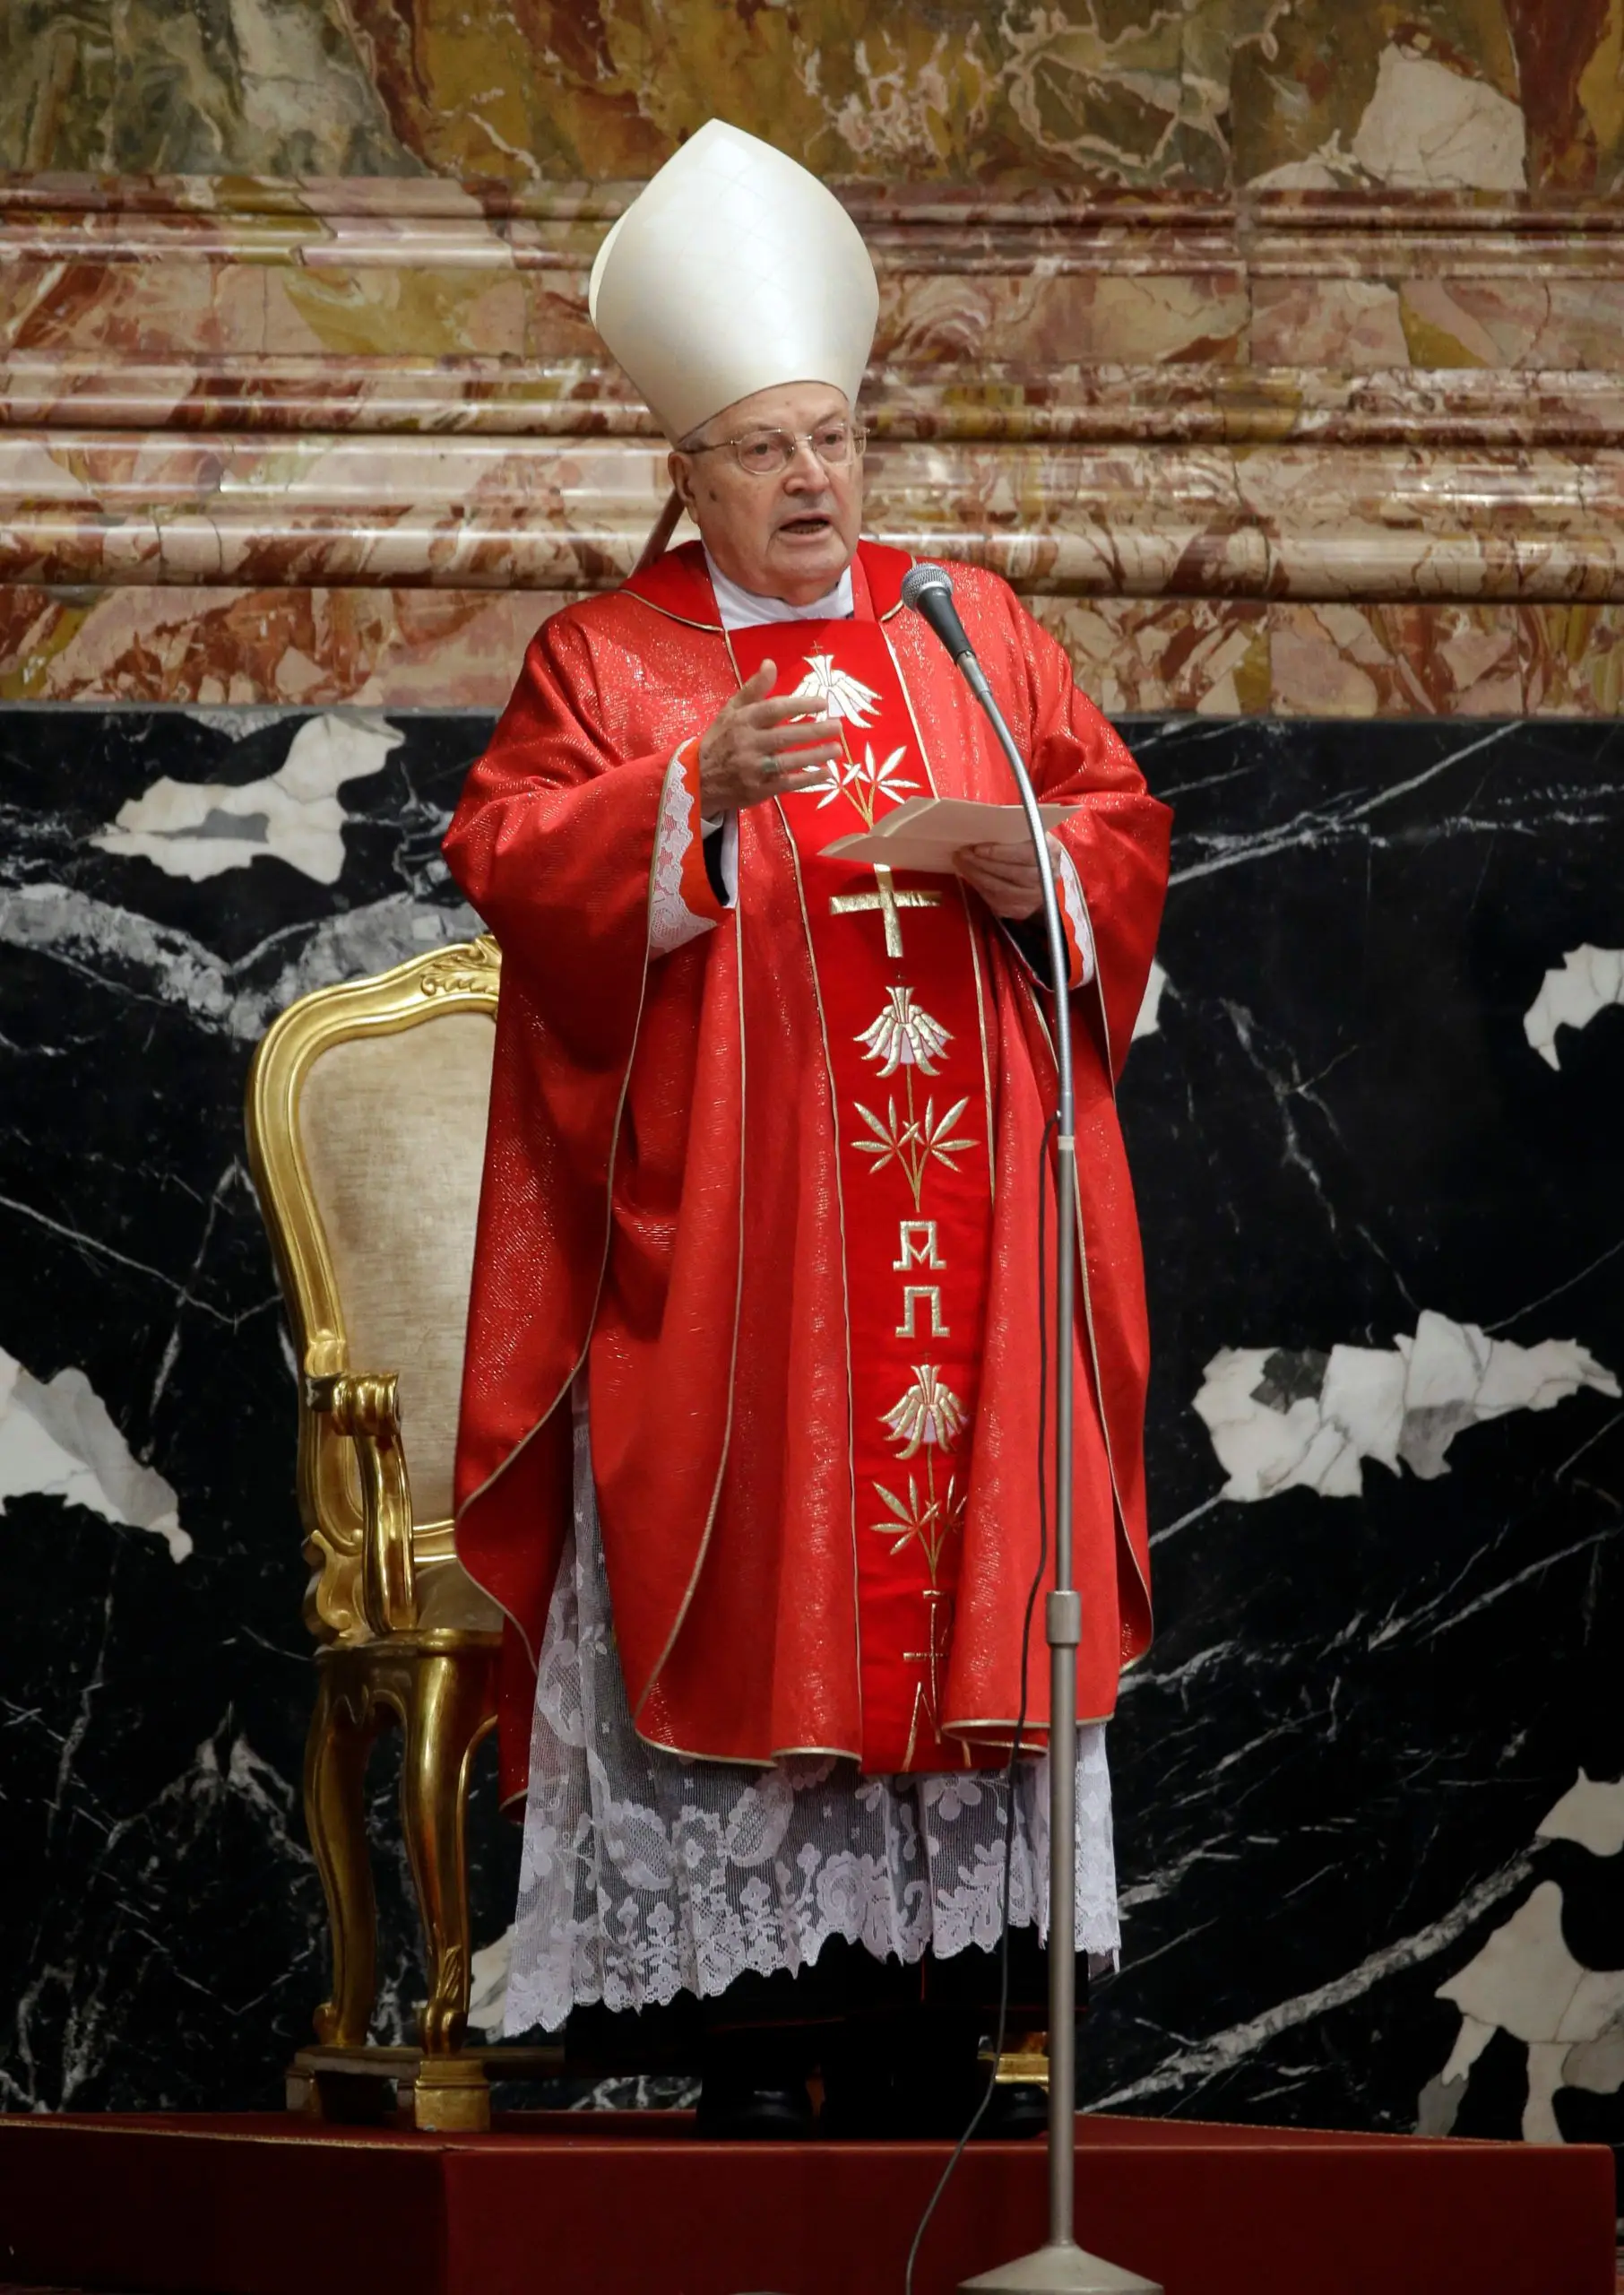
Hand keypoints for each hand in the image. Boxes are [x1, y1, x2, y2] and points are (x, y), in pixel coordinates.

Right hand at [698, 660, 843, 813]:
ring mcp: (752, 769)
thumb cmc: (721, 739)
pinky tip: (826, 774)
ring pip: (788, 761)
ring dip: (815, 756)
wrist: (699, 779)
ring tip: (837, 749)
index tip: (822, 703)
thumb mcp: (731, 710)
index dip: (799, 705)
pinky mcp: (757, 790)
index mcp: (742, 721)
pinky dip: (807, 780)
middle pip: (784, 736)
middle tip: (838, 726)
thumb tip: (771, 663)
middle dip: (813, 731)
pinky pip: (786, 784)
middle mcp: (747, 743)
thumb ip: (754, 689)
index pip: (774, 709)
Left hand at [953, 831, 1064, 920]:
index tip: (978, 848)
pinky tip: (969, 875)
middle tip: (963, 853)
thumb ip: (1013, 830)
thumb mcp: (1027, 833)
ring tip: (961, 862)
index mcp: (1050, 851)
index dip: (1001, 852)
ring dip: (977, 875)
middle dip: (983, 863)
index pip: (1026, 854)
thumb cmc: (1028, 847)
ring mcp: (1035, 897)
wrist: (1041, 873)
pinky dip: (979, 888)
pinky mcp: (1022, 910)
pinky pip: (997, 902)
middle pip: (1012, 873)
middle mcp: (1046, 877)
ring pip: (1002, 890)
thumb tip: (984, 825)